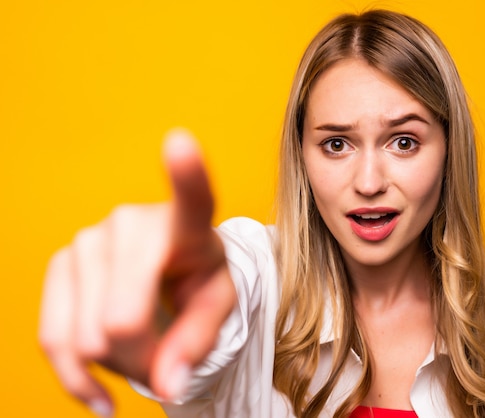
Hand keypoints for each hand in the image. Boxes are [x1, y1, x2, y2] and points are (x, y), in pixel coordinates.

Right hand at [38, 130, 236, 416]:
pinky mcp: (58, 264)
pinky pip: (53, 339)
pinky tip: (100, 395)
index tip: (181, 142)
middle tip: (167, 356)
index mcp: (188, 224)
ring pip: (87, 339)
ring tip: (143, 356)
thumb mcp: (217, 307)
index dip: (186, 174)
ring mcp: (88, 239)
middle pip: (122, 324)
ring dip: (117, 367)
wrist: (169, 271)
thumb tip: (167, 383)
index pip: (191, 197)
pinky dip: (77, 379)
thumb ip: (199, 343)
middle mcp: (131, 223)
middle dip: (145, 360)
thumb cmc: (199, 280)